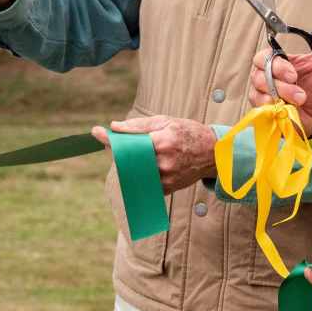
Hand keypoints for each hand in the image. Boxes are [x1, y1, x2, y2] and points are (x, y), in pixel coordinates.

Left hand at [91, 116, 218, 194]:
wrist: (214, 154)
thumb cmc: (189, 133)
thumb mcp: (166, 121)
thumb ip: (139, 125)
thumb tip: (115, 127)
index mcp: (163, 140)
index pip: (129, 141)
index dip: (111, 139)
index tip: (97, 133)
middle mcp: (163, 161)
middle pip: (128, 160)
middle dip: (119, 153)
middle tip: (116, 145)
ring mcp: (166, 177)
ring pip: (134, 174)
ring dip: (127, 165)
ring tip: (133, 155)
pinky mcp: (167, 188)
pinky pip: (144, 184)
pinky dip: (139, 175)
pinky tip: (143, 167)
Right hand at [248, 13, 311, 135]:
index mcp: (277, 60)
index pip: (264, 56)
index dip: (277, 65)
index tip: (293, 73)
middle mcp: (265, 75)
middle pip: (258, 74)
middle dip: (279, 82)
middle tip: (297, 87)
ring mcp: (262, 92)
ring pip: (259, 91)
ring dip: (282, 95)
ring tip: (300, 99)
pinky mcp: (263, 109)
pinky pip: (260, 107)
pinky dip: (273, 108)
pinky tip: (286, 108)